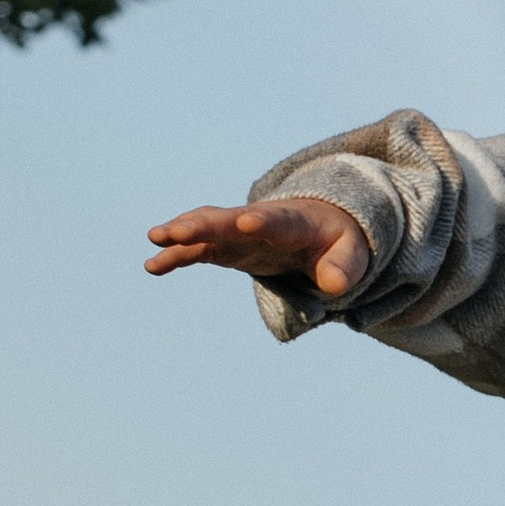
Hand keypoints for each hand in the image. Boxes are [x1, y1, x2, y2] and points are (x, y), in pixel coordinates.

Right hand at [145, 197, 372, 296]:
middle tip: (177, 230)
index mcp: (294, 222)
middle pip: (229, 219)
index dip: (262, 222)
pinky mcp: (227, 245)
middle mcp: (259, 221)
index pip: (277, 221)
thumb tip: (334, 286)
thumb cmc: (340, 241)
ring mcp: (239, 232)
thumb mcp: (352, 255)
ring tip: (155, 240)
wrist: (323, 226)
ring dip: (182, 232)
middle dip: (205, 224)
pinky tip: (152, 266)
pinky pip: (198, 248)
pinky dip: (177, 254)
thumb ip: (344, 268)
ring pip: (206, 227)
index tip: (244, 222)